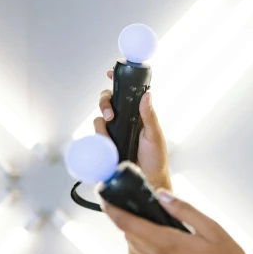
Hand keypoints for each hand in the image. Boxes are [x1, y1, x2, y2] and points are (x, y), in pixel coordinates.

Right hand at [94, 70, 170, 188]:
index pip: (126, 94)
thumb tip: (147, 94)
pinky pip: (96, 136)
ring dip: (101, 122)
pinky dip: (99, 137)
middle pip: (107, 101)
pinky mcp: (105, 145)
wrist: (148, 180)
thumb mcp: (154, 135)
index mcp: (138, 115)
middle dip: (104, 102)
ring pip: (99, 118)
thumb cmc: (156, 158)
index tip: (110, 72)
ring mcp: (113, 133)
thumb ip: (149, 115)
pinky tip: (107, 143)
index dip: (117, 81)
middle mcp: (123, 121)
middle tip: (111, 114)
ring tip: (109, 133)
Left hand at [100, 188, 252, 253]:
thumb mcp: (212, 229)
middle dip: (131, 221)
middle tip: (142, 208)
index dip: (113, 210)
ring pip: (143, 251)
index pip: (129, 224)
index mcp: (168, 244)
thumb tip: (161, 195)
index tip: (105, 198)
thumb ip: (184, 211)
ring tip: (170, 231)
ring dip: (146, 237)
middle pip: (131, 236)